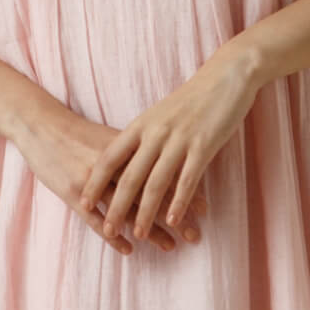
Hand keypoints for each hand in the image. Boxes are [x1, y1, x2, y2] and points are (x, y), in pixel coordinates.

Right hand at [13, 103, 201, 253]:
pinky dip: (113, 236)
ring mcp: (92, 179)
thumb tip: (168, 165)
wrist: (41, 124)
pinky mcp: (71, 192)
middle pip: (151, 194)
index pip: (164, 173)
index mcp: (128, 148)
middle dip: (175, 217)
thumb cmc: (79, 133)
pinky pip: (95, 220)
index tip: (205, 210)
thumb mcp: (112, 138)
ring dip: (150, 231)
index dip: (184, 192)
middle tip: (195, 235)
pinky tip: (129, 249)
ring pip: (127, 210)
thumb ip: (138, 152)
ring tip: (170, 247)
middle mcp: (114, 164)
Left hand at [76, 39, 263, 245]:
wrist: (226, 75)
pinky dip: (179, 203)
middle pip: (129, 176)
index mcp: (141, 125)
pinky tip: (174, 221)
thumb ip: (145, 137)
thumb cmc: (193, 98)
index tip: (83, 203)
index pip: (109, 158)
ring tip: (139, 234)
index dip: (95, 182)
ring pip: (156, 183)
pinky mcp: (204, 145)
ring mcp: (179, 140)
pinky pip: (188, 180)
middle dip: (116, 206)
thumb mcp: (161, 115)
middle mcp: (155, 133)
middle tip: (106, 229)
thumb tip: (129, 162)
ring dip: (146, 212)